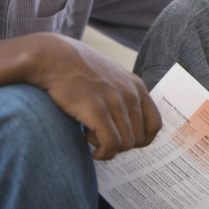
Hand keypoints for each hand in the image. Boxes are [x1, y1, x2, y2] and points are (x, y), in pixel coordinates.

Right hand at [22, 33, 161, 159]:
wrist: (54, 56)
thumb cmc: (78, 71)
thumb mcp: (111, 78)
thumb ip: (124, 95)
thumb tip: (128, 123)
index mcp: (136, 86)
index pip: (154, 125)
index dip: (139, 139)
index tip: (121, 140)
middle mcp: (130, 94)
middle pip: (138, 139)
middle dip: (120, 145)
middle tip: (100, 136)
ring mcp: (115, 101)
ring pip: (125, 144)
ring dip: (108, 147)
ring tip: (91, 135)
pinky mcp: (97, 110)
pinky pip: (111, 144)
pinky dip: (103, 152)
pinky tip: (88, 144)